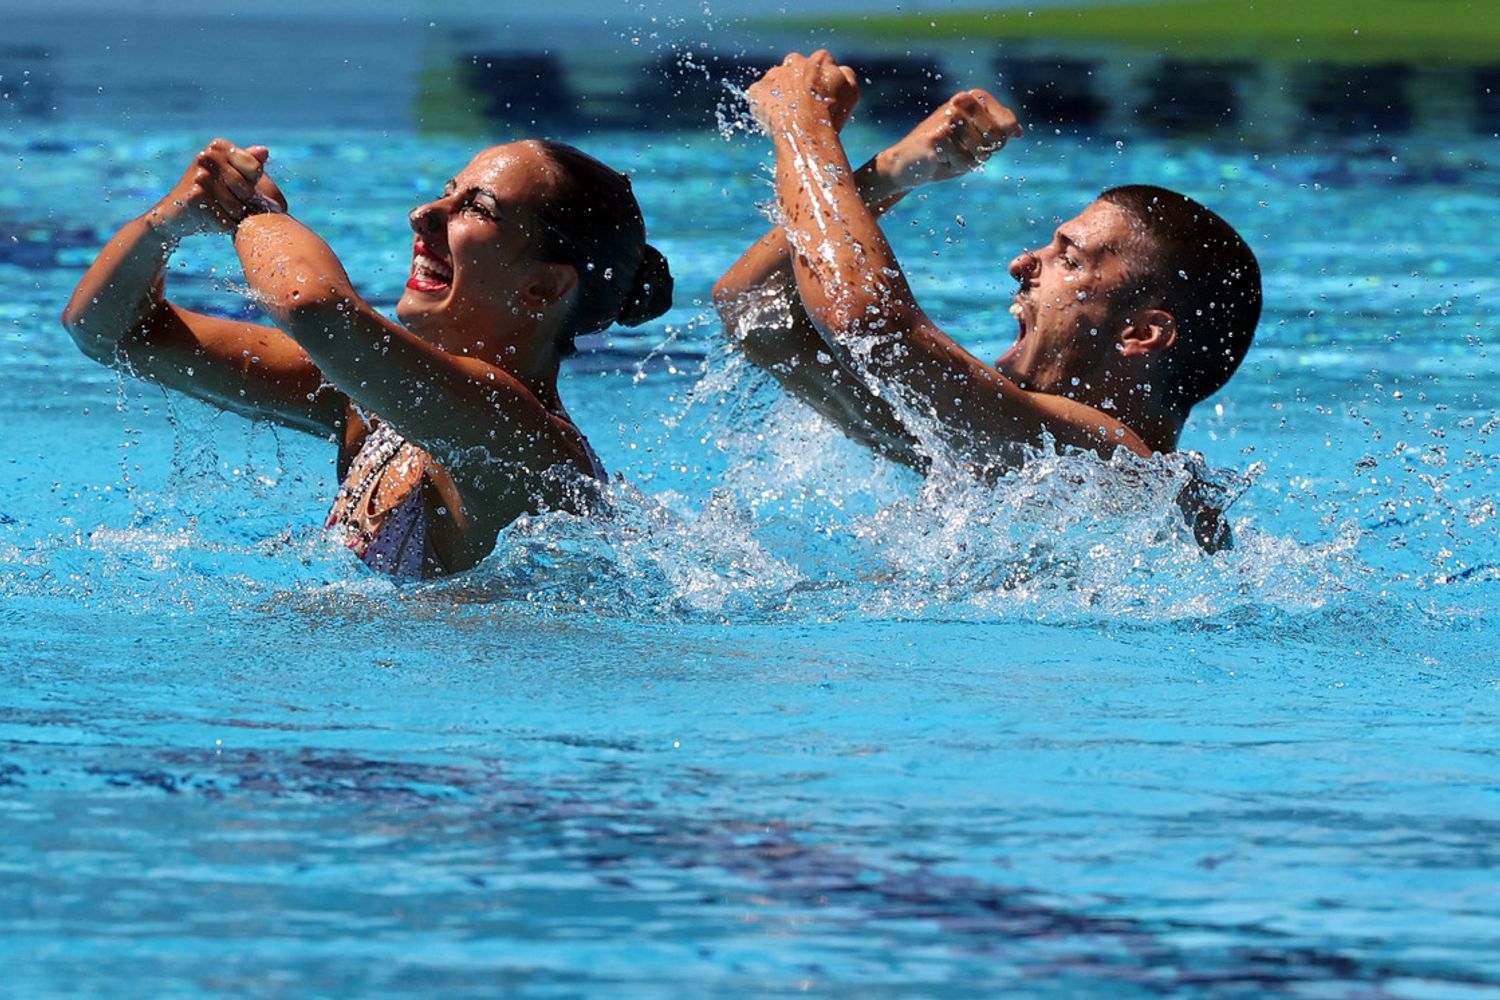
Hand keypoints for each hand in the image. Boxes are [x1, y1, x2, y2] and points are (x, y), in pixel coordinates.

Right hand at [147, 138, 287, 240]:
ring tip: (216, 210)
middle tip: (224, 201)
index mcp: (218, 147)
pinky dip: (222, 226)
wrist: (173, 214)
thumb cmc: (208, 194)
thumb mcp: (228, 175)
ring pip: (237, 208)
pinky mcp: (195, 197)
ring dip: (231, 217)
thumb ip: (247, 163)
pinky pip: (226, 220)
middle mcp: (207, 157)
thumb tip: (265, 150)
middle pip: (248, 190)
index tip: (234, 186)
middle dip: (242, 203)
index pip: (255, 169)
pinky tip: (208, 220)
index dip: (251, 185)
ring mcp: (200, 176)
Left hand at [747, 50, 858, 132]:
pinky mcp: (757, 90)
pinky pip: (760, 96)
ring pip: (777, 83)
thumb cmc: (831, 114)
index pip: (820, 65)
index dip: (821, 83)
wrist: (806, 132)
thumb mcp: (852, 92)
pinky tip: (775, 119)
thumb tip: (838, 69)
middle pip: (796, 71)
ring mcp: (774, 74)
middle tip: (804, 108)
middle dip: (798, 85)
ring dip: (781, 94)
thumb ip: (846, 74)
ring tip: (789, 117)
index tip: (822, 98)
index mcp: (819, 59)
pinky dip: (765, 105)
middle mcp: (795, 61)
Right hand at [873, 89, 1022, 193]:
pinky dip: (953, 167)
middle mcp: (962, 101)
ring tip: (946, 155)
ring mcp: (950, 116)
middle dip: (981, 154)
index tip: (975, 142)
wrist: (905, 165)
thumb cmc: (941, 154)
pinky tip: (937, 159)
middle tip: (958, 151)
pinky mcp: (939, 134)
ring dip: (965, 162)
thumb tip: (1019, 132)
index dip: (997, 142)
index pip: (1008, 124)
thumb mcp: (973, 143)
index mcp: (973, 97)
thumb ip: (995, 134)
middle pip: (998, 138)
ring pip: (981, 153)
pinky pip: (964, 162)